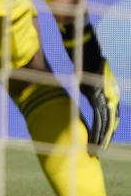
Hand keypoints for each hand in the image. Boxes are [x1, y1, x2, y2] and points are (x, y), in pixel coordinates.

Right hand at [62, 19, 121, 152]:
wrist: (85, 46)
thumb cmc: (83, 58)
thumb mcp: (88, 76)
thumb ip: (90, 87)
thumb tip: (87, 90)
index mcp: (107, 92)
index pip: (108, 114)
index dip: (106, 128)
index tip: (101, 139)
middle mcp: (110, 95)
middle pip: (111, 121)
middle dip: (106, 136)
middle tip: (101, 149)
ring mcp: (106, 94)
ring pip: (107, 122)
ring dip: (103, 137)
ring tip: (98, 149)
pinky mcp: (98, 94)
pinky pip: (100, 117)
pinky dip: (99, 129)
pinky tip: (96, 139)